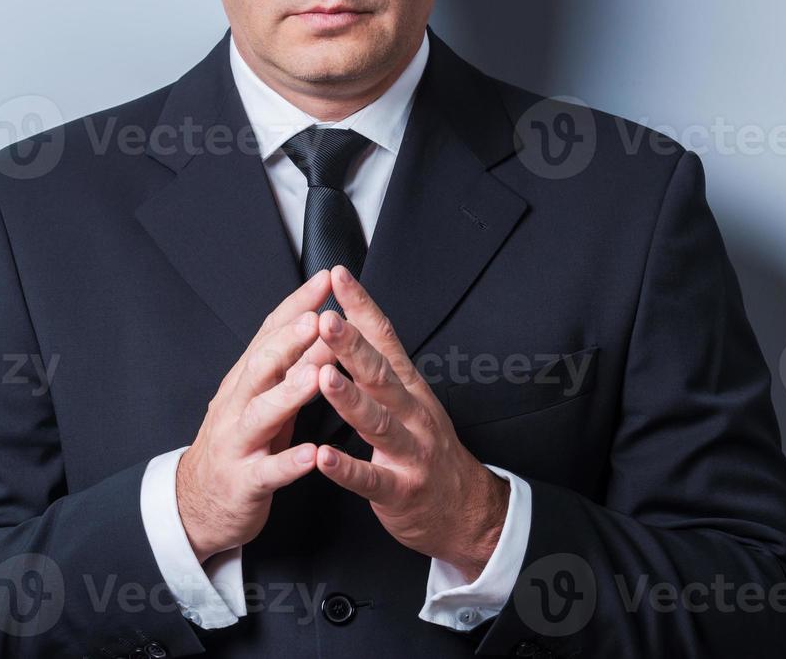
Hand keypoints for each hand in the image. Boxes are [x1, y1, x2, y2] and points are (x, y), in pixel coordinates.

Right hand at [175, 269, 332, 562]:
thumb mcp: (262, 398)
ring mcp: (238, 443)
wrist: (198, 503)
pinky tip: (311, 454)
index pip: (269, 333)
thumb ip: (289, 365)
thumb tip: (325, 326)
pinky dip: (289, 462)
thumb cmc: (242, 442)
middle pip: (261, 365)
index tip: (325, 279)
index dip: (296, 305)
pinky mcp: (244, 482)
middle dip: (290, 340)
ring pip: (262, 413)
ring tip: (317, 376)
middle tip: (320, 318)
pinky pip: (267, 471)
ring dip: (290, 392)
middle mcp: (238, 405)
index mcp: (246, 380)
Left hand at [313, 265, 509, 582]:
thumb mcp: (409, 398)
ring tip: (322, 378)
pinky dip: (346, 468)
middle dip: (353, 346)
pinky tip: (322, 456)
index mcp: (409, 386)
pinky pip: (370, 479)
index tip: (339, 276)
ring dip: (350, 400)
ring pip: (378, 422)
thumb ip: (380, 364)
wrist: (464, 509)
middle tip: (326, 320)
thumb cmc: (425, 447)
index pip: (385, 337)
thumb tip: (348, 318)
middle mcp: (413, 413)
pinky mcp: (401, 490)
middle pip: (381, 374)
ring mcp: (411, 452)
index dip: (362, 306)